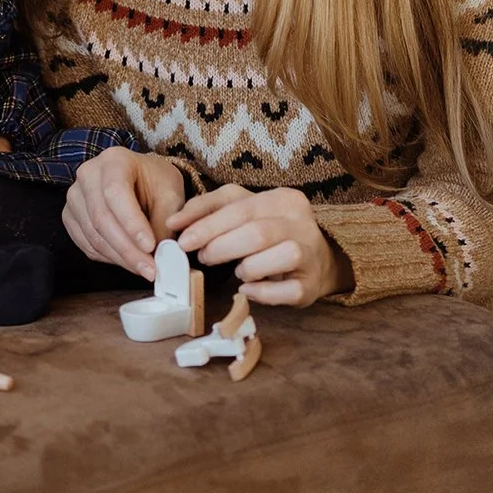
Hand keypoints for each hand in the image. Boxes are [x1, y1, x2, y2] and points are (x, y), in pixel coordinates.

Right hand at [63, 148, 185, 279]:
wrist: (140, 179)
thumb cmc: (155, 183)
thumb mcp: (170, 194)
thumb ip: (165, 222)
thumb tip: (162, 255)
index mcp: (113, 160)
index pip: (116, 193)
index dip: (132, 223)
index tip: (150, 246)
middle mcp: (87, 174)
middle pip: (101, 218)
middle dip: (128, 249)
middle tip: (151, 269)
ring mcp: (75, 196)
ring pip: (93, 235)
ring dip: (120, 258)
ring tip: (144, 268)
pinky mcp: (71, 217)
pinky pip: (86, 244)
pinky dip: (109, 258)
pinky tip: (128, 261)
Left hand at [169, 185, 353, 306]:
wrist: (317, 260)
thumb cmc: (271, 232)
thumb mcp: (244, 210)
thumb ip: (210, 208)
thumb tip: (175, 221)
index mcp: (283, 199)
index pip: (239, 207)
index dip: (207, 225)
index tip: (182, 239)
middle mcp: (301, 222)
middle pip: (256, 233)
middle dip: (221, 247)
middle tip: (202, 257)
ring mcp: (311, 254)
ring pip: (277, 258)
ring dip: (247, 268)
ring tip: (237, 271)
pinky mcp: (311, 285)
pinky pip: (286, 291)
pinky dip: (261, 293)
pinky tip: (247, 290)